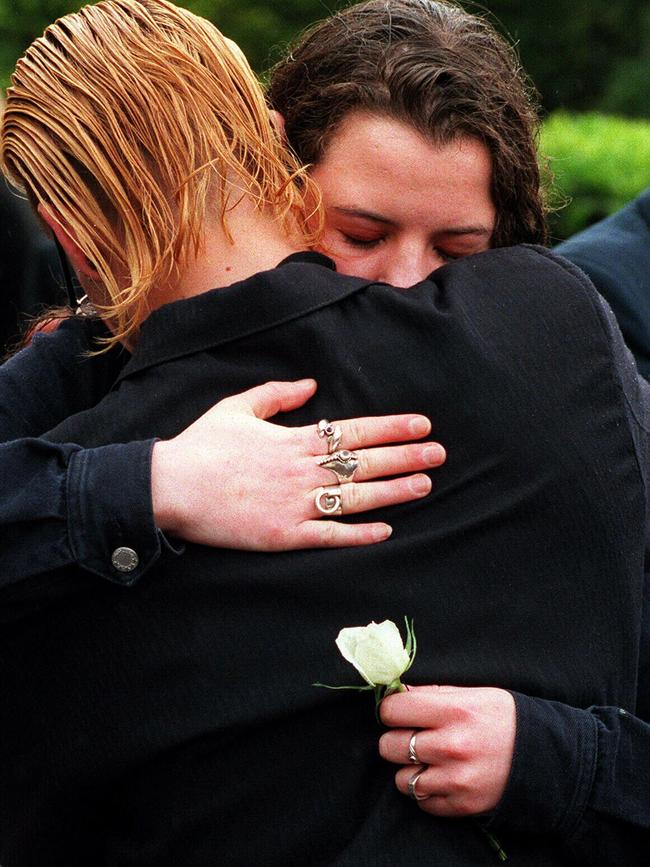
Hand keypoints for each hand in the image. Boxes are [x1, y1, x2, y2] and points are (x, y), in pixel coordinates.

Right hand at [151, 378, 444, 549]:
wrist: (170, 487)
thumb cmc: (201, 446)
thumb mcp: (237, 407)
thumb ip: (276, 394)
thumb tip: (310, 384)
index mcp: (293, 439)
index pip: (355, 431)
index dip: (391, 428)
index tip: (421, 424)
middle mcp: (302, 470)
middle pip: (365, 462)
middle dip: (405, 456)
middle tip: (439, 454)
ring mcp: (295, 504)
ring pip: (356, 497)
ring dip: (394, 491)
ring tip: (424, 485)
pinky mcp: (284, 535)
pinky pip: (329, 535)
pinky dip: (358, 534)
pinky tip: (386, 531)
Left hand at [379, 685, 515, 816]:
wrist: (544, 757)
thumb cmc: (504, 719)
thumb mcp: (473, 694)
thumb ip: (433, 694)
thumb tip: (397, 694)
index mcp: (453, 711)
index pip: (392, 711)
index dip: (392, 711)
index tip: (400, 713)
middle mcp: (451, 746)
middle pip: (390, 746)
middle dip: (397, 740)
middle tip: (413, 737)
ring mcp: (456, 779)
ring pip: (401, 779)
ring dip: (410, 769)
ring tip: (428, 760)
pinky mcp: (461, 804)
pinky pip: (421, 802)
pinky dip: (426, 791)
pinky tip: (441, 777)